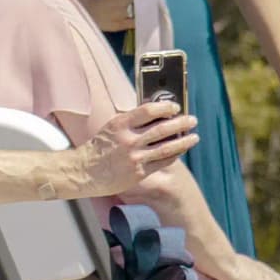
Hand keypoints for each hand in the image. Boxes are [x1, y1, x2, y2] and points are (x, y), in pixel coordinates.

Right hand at [76, 104, 197, 194]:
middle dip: (181, 123)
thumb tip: (157, 113)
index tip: (175, 107)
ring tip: (194, 137)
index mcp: (121, 124)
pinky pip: (162, 162)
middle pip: (162, 128)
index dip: (165, 107)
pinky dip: (174, 155)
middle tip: (192, 120)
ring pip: (166, 147)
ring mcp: (135, 157)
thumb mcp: (112, 127)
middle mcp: (129, 140)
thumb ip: (132, 121)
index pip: (148, 110)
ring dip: (183, 141)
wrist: (84, 172)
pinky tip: (181, 150)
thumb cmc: (100, 147)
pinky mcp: (138, 173)